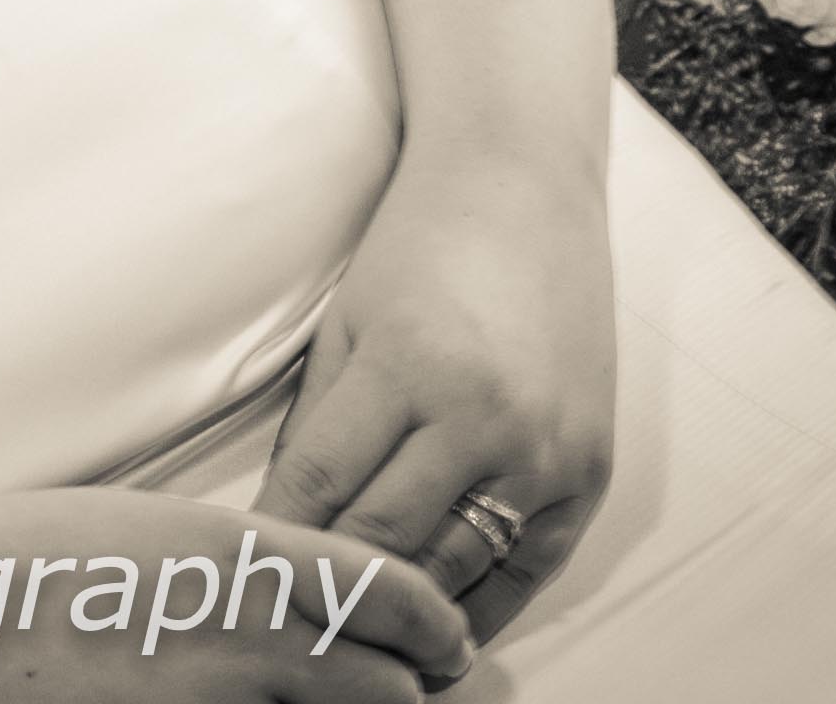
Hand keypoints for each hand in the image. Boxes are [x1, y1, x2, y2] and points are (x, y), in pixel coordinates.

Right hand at [0, 484, 470, 701]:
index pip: (400, 602)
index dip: (437, 632)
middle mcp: (250, 635)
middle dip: (412, 693)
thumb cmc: (33, 558)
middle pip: (394, 690)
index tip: (443, 644)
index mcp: (247, 556)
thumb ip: (252, 568)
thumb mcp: (161, 533)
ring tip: (355, 703)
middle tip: (414, 690)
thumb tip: (324, 603)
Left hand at [253, 146, 617, 644]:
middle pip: (387, 540)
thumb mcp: (345, 327)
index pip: (321, 487)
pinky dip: (479, 608)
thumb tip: (280, 528)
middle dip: (334, 588)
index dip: (279, 542)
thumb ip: (314, 430)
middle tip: (289, 626)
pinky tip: (437, 636)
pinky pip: (527, 569)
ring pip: (455, 569)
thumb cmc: (418, 249)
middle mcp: (484, 417)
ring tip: (355, 647)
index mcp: (406, 367)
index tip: (245, 581)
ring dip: (401, 614)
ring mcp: (546, 450)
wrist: (526, 189)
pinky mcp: (590, 472)